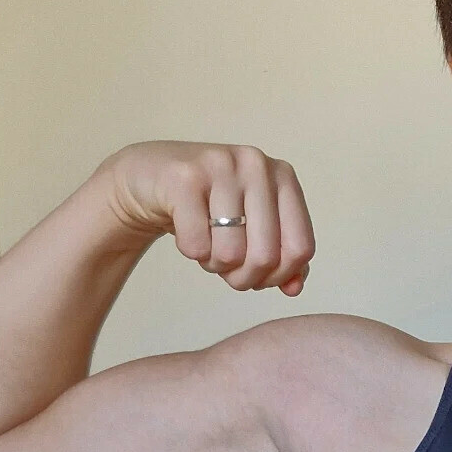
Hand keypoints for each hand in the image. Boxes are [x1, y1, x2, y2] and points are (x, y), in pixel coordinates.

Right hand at [96, 140, 313, 294]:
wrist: (150, 177)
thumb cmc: (209, 207)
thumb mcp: (253, 229)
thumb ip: (282, 258)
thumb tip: (295, 288)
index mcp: (283, 177)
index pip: (301, 249)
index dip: (279, 276)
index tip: (259, 276)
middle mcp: (257, 164)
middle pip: (266, 257)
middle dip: (244, 278)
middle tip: (226, 268)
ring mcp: (221, 165)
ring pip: (231, 254)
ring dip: (215, 264)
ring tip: (207, 245)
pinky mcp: (184, 177)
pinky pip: (197, 246)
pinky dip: (191, 253)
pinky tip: (187, 234)